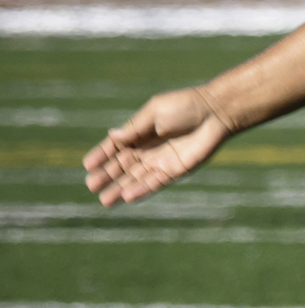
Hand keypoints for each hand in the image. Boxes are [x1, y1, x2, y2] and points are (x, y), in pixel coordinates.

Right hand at [83, 87, 235, 205]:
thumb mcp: (155, 113)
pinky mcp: (175, 171)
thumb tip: (112, 136)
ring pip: (136, 178)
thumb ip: (135, 128)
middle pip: (123, 166)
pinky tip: (127, 197)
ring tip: (104, 200)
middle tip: (91, 185)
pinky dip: (141, 190)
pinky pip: (154, 183)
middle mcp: (148, 149)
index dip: (102, 155)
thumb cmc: (185, 106)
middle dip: (107, 176)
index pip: (116, 147)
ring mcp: (161, 161)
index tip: (87, 165)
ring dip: (120, 189)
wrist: (215, 113)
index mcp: (141, 132)